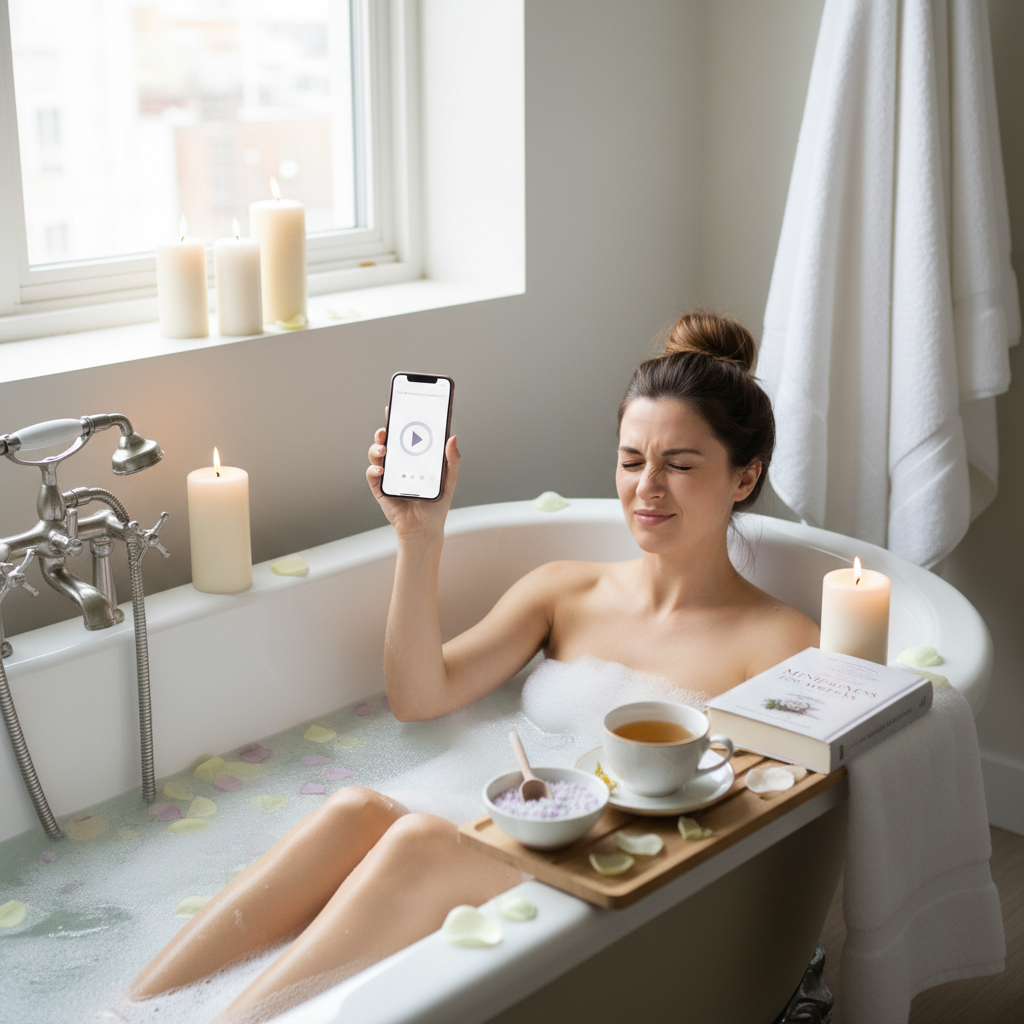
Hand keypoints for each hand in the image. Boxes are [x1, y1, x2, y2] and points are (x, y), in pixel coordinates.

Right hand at [366, 406, 460, 538]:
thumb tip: (453, 437)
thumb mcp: (448, 479)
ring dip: (377, 448)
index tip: (398, 405)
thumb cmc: (436, 504)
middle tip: (388, 427)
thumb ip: (452, 459)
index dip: (400, 419)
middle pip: (388, 441)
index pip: (406, 433)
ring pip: (377, 455)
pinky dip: (374, 470)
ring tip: (384, 448)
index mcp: (414, 457)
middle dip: (385, 430)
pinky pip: (373, 476)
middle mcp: (399, 462)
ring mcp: (388, 474)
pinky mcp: (380, 489)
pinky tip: (381, 469)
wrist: (425, 529)